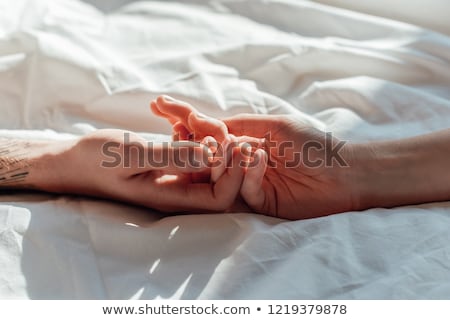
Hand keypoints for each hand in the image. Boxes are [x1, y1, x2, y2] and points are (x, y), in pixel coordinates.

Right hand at [30, 129, 246, 211]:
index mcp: (172, 196)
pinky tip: (163, 110)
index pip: (221, 196)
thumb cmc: (95, 161)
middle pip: (220, 173)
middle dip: (219, 143)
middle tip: (199, 118)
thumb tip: (211, 155)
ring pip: (207, 154)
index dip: (233, 172)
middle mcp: (179, 188)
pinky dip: (185, 125)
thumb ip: (171, 157)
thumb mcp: (132, 155)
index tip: (226, 142)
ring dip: (200, 128)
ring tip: (173, 109)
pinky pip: (190, 143)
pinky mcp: (169, 160)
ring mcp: (175, 174)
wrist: (72, 159)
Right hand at [151, 96, 359, 218]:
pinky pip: (243, 192)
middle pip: (209, 159)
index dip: (190, 125)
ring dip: (224, 162)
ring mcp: (250, 184)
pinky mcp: (261, 203)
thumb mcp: (273, 123)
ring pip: (220, 178)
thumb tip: (208, 122)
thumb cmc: (313, 143)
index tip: (164, 110)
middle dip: (199, 148)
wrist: (345, 173)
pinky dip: (247, 174)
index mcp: (245, 142)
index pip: (211, 135)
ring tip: (237, 147)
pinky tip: (258, 159)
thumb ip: (240, 123)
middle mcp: (242, 164)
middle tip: (192, 138)